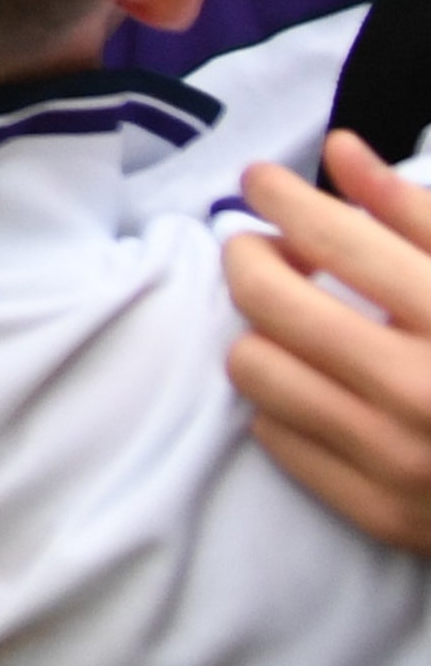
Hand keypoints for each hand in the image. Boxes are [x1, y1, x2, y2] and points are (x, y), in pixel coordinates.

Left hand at [229, 136, 430, 552]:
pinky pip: (274, 435)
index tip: (262, 181)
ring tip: (300, 321)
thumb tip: (340, 151)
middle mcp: (420, 392)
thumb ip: (419, 216)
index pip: (333, 237)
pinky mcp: (381, 514)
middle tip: (269, 247)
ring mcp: (397, 461)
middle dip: (251, 255)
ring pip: (253, 367)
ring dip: (265, 331)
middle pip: (267, 298)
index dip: (282, 196)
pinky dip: (285, 401)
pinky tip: (322, 385)